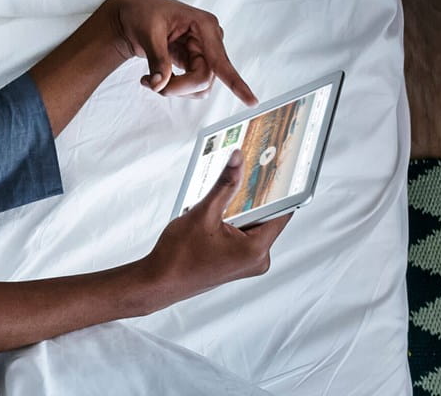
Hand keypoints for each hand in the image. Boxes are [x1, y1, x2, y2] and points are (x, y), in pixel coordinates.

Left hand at [104, 0, 256, 102]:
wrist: (131, 14)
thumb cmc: (142, 12)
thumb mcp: (147, 32)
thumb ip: (157, 60)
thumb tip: (161, 84)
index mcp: (204, 25)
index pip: (220, 61)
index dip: (236, 83)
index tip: (252, 101)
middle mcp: (209, 40)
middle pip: (204, 79)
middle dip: (177, 87)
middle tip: (150, 83)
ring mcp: (203, 52)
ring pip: (198, 86)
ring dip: (174, 89)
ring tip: (149, 79)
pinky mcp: (194, 62)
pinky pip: (190, 85)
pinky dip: (171, 87)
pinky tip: (153, 78)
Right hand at [140, 150, 291, 309]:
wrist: (160, 282)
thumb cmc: (179, 255)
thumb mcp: (204, 212)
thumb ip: (225, 184)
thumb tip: (238, 158)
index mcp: (256, 249)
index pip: (281, 211)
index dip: (279, 188)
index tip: (275, 167)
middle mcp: (258, 259)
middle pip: (266, 216)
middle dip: (253, 195)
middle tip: (242, 173)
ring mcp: (248, 263)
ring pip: (252, 224)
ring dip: (239, 208)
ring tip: (220, 198)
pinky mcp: (238, 262)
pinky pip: (243, 234)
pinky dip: (233, 220)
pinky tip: (214, 214)